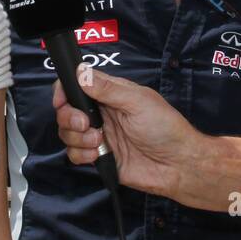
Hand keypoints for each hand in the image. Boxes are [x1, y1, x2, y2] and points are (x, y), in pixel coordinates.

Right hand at [54, 65, 201, 199]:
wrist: (178, 165)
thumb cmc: (166, 128)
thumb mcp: (138, 102)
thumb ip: (108, 89)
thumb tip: (81, 74)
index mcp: (111, 94)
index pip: (78, 85)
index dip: (64, 91)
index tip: (62, 101)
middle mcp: (102, 113)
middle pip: (66, 111)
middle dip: (69, 118)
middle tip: (86, 124)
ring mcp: (99, 136)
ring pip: (67, 133)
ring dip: (77, 138)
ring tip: (100, 141)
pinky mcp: (99, 157)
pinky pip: (75, 155)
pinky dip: (81, 155)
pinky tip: (98, 155)